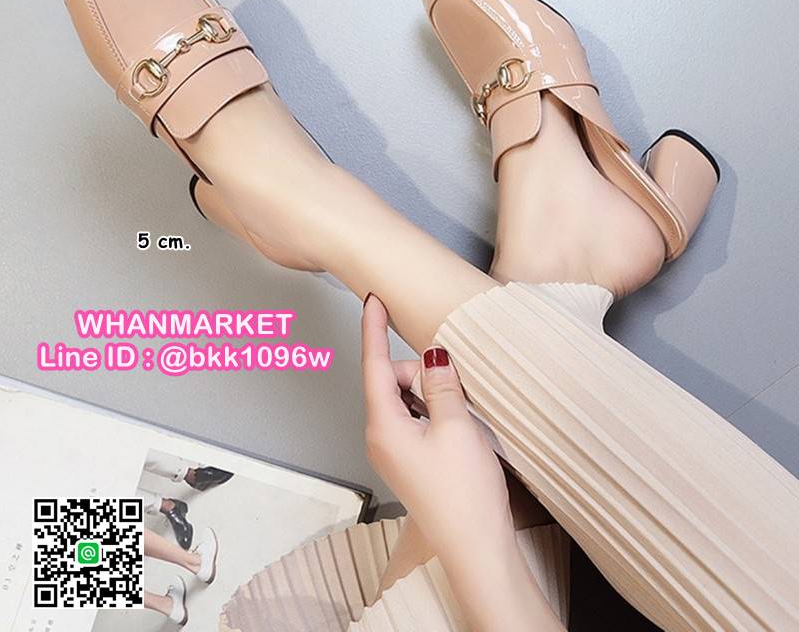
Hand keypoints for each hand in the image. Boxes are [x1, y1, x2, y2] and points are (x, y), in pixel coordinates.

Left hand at [361, 295, 565, 631]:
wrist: (475, 547)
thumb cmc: (464, 490)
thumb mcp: (456, 426)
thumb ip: (441, 385)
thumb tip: (433, 355)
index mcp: (384, 425)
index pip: (375, 365)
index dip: (374, 329)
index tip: (373, 299)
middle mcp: (381, 437)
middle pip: (394, 382)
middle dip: (420, 372)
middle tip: (455, 385)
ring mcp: (395, 452)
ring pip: (406, 400)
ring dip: (429, 393)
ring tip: (460, 412)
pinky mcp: (410, 462)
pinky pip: (415, 419)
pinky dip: (432, 410)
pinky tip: (456, 422)